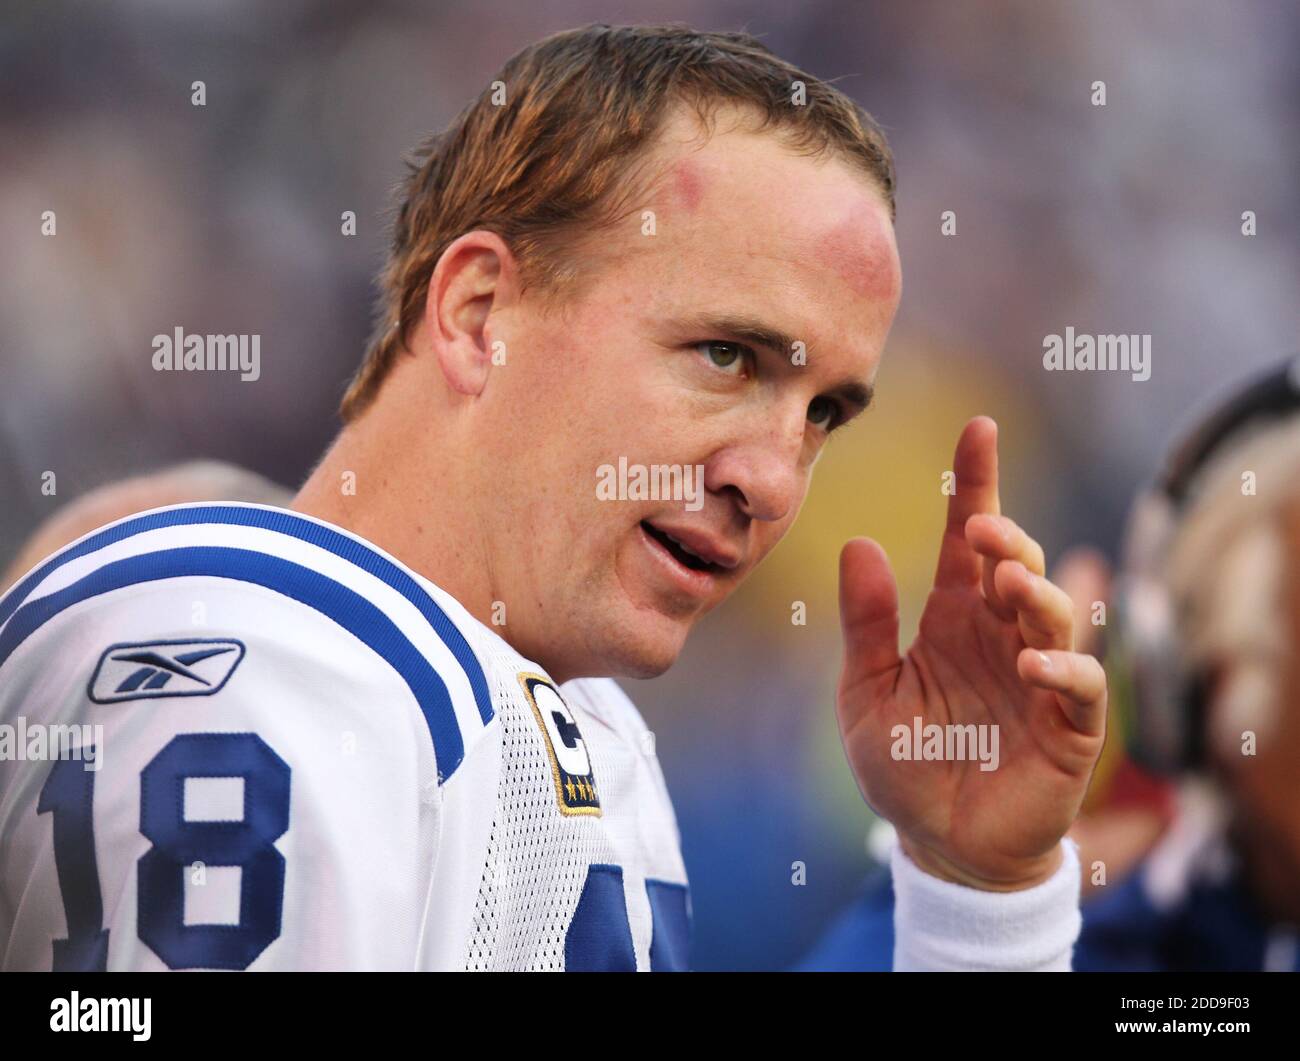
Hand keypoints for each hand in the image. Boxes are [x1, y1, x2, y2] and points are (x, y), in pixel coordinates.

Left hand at [836, 416, 1106, 889]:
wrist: (939, 846)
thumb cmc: (904, 766)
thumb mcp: (867, 693)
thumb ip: (865, 625)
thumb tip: (858, 544)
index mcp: (953, 618)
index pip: (968, 539)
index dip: (975, 485)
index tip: (978, 429)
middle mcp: (999, 635)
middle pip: (1015, 564)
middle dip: (1006, 538)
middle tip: (981, 530)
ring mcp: (1038, 676)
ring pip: (1054, 611)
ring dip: (1035, 589)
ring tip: (1007, 581)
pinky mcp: (1068, 728)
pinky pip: (1081, 686)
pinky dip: (1064, 667)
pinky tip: (1033, 662)